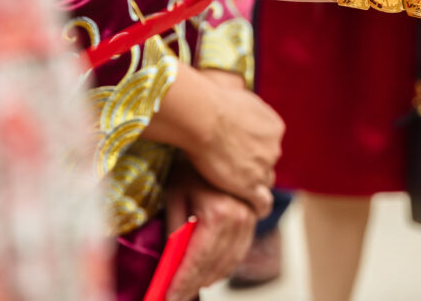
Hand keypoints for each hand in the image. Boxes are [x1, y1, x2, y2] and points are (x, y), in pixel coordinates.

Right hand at [146, 63, 282, 217]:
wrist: (203, 116)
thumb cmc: (211, 101)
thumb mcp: (237, 97)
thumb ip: (243, 109)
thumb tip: (235, 103)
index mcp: (274, 127)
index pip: (269, 144)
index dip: (256, 151)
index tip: (243, 154)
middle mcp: (273, 147)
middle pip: (267, 163)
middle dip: (255, 168)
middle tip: (236, 173)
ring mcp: (263, 167)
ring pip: (264, 182)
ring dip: (254, 187)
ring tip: (243, 195)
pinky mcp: (250, 185)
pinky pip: (261, 202)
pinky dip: (258, 207)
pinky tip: (253, 211)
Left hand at [164, 160, 256, 300]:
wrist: (215, 137)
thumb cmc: (189, 164)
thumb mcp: (175, 195)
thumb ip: (176, 230)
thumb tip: (171, 262)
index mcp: (219, 213)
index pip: (197, 261)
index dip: (181, 283)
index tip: (168, 298)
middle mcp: (240, 218)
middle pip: (215, 265)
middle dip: (193, 284)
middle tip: (175, 295)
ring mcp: (250, 217)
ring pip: (230, 261)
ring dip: (209, 277)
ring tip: (189, 286)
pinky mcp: (252, 216)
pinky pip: (240, 250)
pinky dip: (224, 264)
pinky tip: (209, 270)